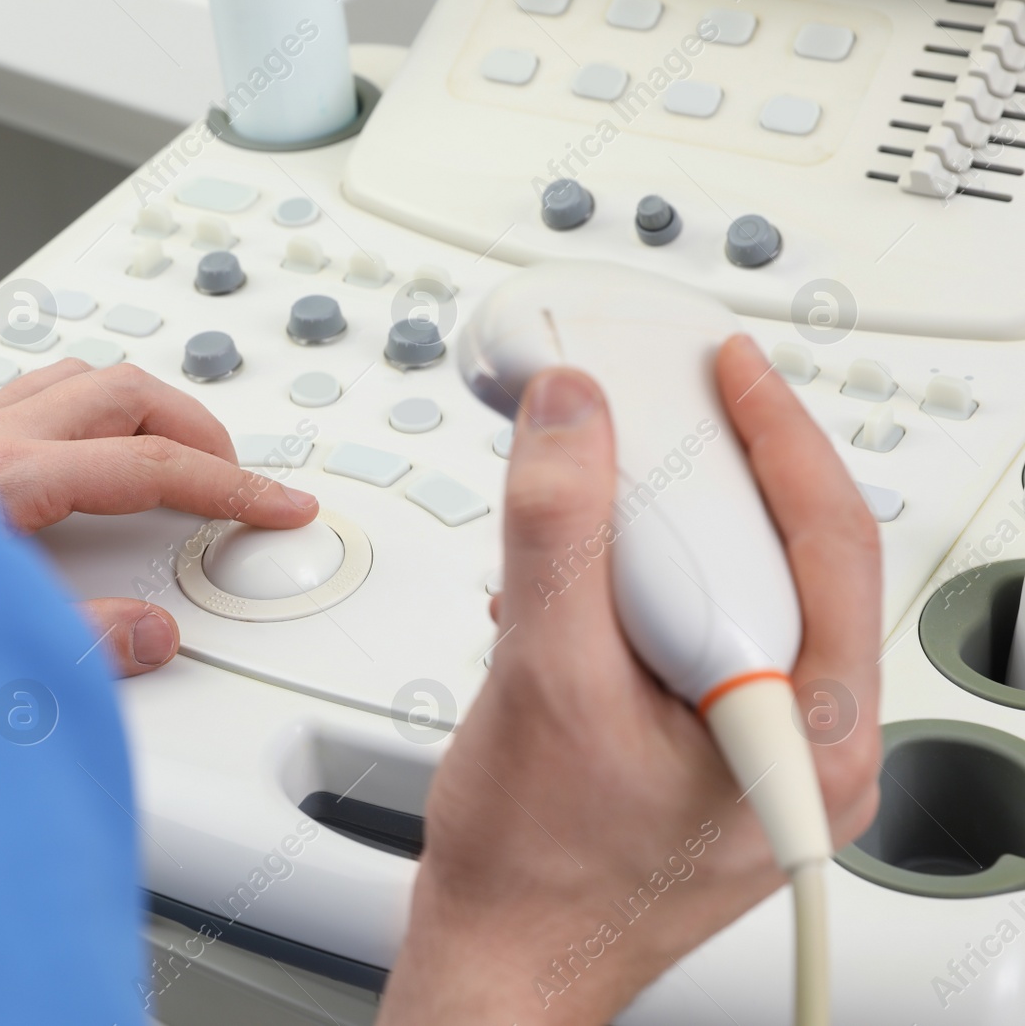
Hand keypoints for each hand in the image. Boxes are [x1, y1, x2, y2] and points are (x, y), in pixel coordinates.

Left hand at [0, 358, 318, 676]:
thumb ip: (80, 642)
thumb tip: (153, 634)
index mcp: (6, 478)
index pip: (150, 464)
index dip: (229, 487)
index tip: (279, 506)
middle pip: (128, 395)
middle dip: (201, 433)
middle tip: (237, 484)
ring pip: (83, 380)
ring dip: (147, 410)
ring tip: (182, 453)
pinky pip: (39, 393)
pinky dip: (91, 408)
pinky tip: (98, 446)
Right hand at [377, 336, 881, 1023]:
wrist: (499, 960)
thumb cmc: (535, 875)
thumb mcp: (541, 679)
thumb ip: (558, 534)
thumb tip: (570, 418)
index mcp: (809, 732)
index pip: (829, 539)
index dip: (776, 433)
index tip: (728, 368)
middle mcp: (805, 743)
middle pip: (788, 559)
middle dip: (713, 476)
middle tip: (662, 409)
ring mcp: (759, 752)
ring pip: (737, 596)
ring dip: (663, 535)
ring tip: (599, 496)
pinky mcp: (710, 751)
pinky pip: (697, 639)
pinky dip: (637, 592)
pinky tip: (574, 588)